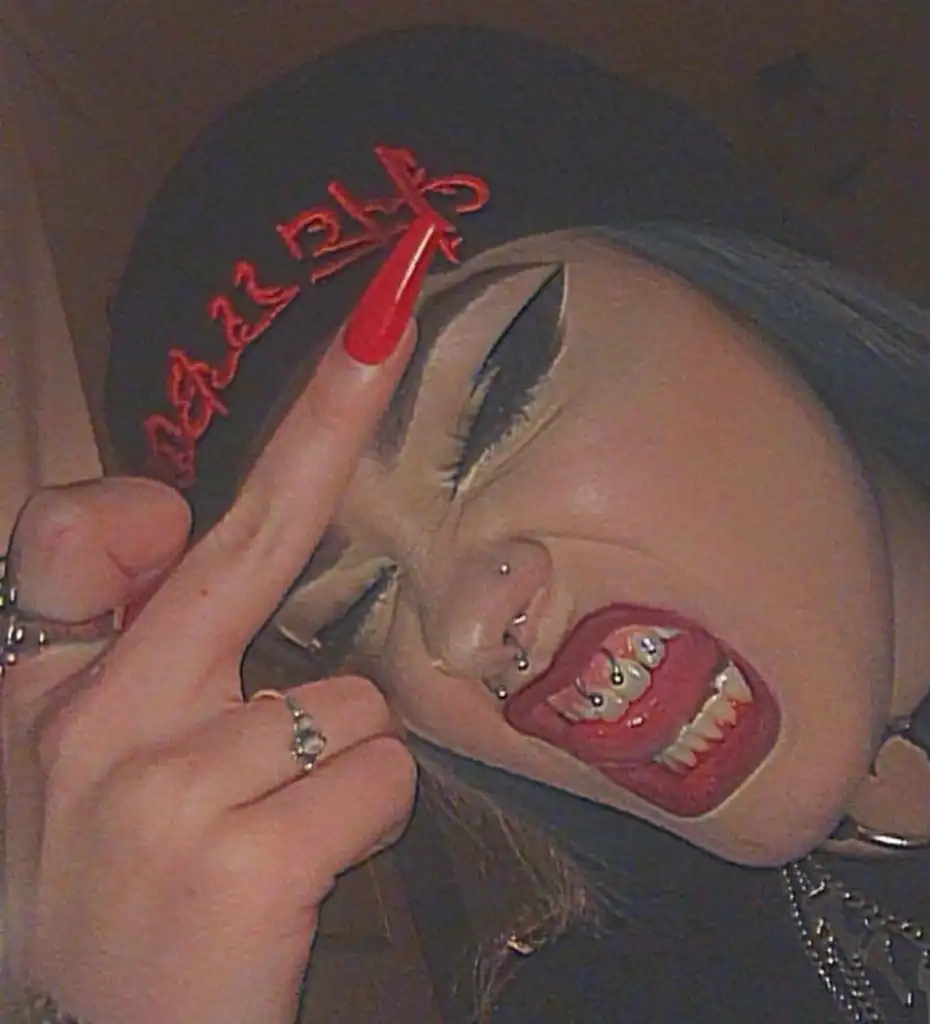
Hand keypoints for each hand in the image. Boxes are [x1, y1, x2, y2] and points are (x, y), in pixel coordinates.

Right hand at [0, 220, 437, 1023]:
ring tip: (270, 827)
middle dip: (326, 424)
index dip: (173, 460)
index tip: (261, 381)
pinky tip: (299, 867)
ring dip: (341, 754)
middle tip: (386, 319)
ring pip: (353, 697)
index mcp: (49, 687)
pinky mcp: (240, 861)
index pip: (86, 529)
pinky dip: (366, 816)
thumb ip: (123, 633)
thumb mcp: (81, 759)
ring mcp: (165, 789)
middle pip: (246, 540)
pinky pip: (380, 774)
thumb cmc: (119, 889)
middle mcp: (95, 719)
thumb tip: (168, 511)